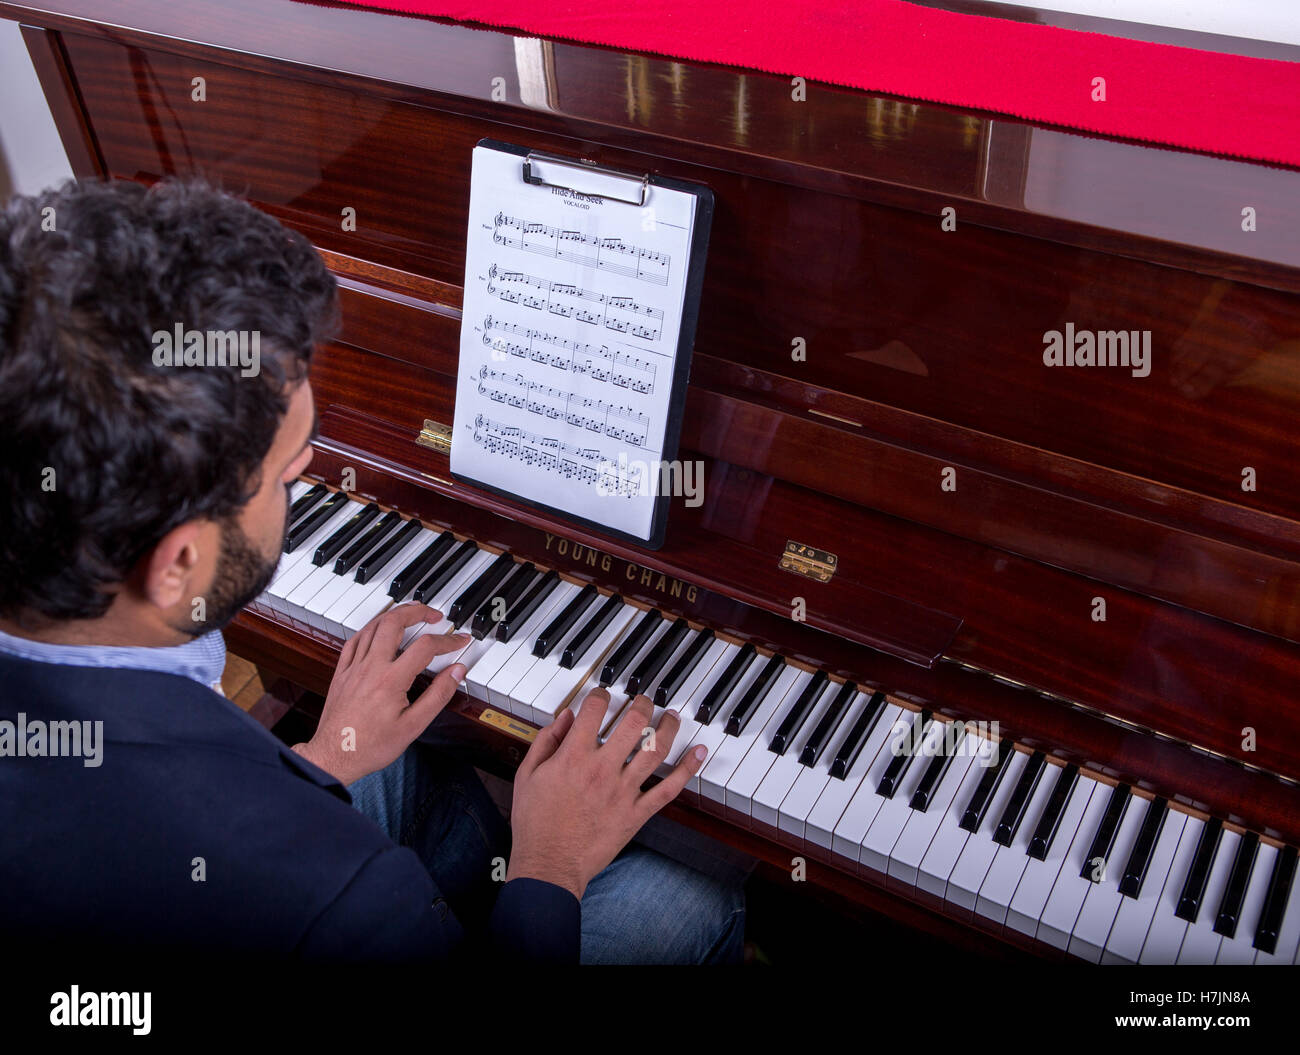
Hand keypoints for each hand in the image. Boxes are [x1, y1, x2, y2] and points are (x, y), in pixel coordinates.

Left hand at [293, 603, 470, 784]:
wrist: (335, 756)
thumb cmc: (372, 746)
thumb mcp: (413, 726)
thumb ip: (438, 695)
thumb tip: (456, 672)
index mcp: (390, 680)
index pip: (425, 647)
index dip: (447, 640)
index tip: (460, 640)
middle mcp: (370, 667)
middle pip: (394, 622)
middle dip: (417, 611)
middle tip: (434, 614)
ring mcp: (353, 668)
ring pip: (373, 626)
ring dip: (394, 615)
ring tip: (411, 614)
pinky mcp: (341, 672)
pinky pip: (354, 640)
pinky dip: (370, 628)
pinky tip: (378, 630)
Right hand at [506, 690, 706, 899]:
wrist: (549, 864)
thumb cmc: (536, 823)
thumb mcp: (528, 775)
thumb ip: (546, 741)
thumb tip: (564, 717)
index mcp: (573, 757)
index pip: (594, 710)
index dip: (600, 695)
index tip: (603, 695)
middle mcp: (602, 769)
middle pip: (633, 723)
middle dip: (642, 703)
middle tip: (644, 699)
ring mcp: (622, 791)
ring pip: (655, 750)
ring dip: (668, 727)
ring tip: (671, 716)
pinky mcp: (636, 813)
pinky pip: (668, 789)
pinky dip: (687, 769)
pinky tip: (698, 753)